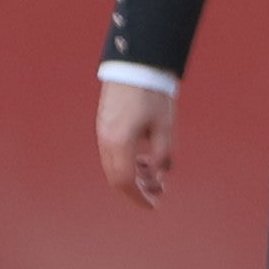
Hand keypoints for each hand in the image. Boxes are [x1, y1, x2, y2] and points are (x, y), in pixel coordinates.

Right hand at [96, 82, 175, 208]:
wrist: (136, 63)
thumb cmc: (153, 93)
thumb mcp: (165, 127)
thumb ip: (163, 155)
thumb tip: (160, 176)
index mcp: (121, 143)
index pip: (126, 182)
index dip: (140, 197)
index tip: (154, 204)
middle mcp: (106, 140)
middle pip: (117, 178)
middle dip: (137, 190)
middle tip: (158, 191)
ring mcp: (102, 131)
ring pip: (113, 166)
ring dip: (132, 175)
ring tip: (153, 173)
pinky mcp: (104, 124)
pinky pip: (112, 153)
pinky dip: (126, 161)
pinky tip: (143, 158)